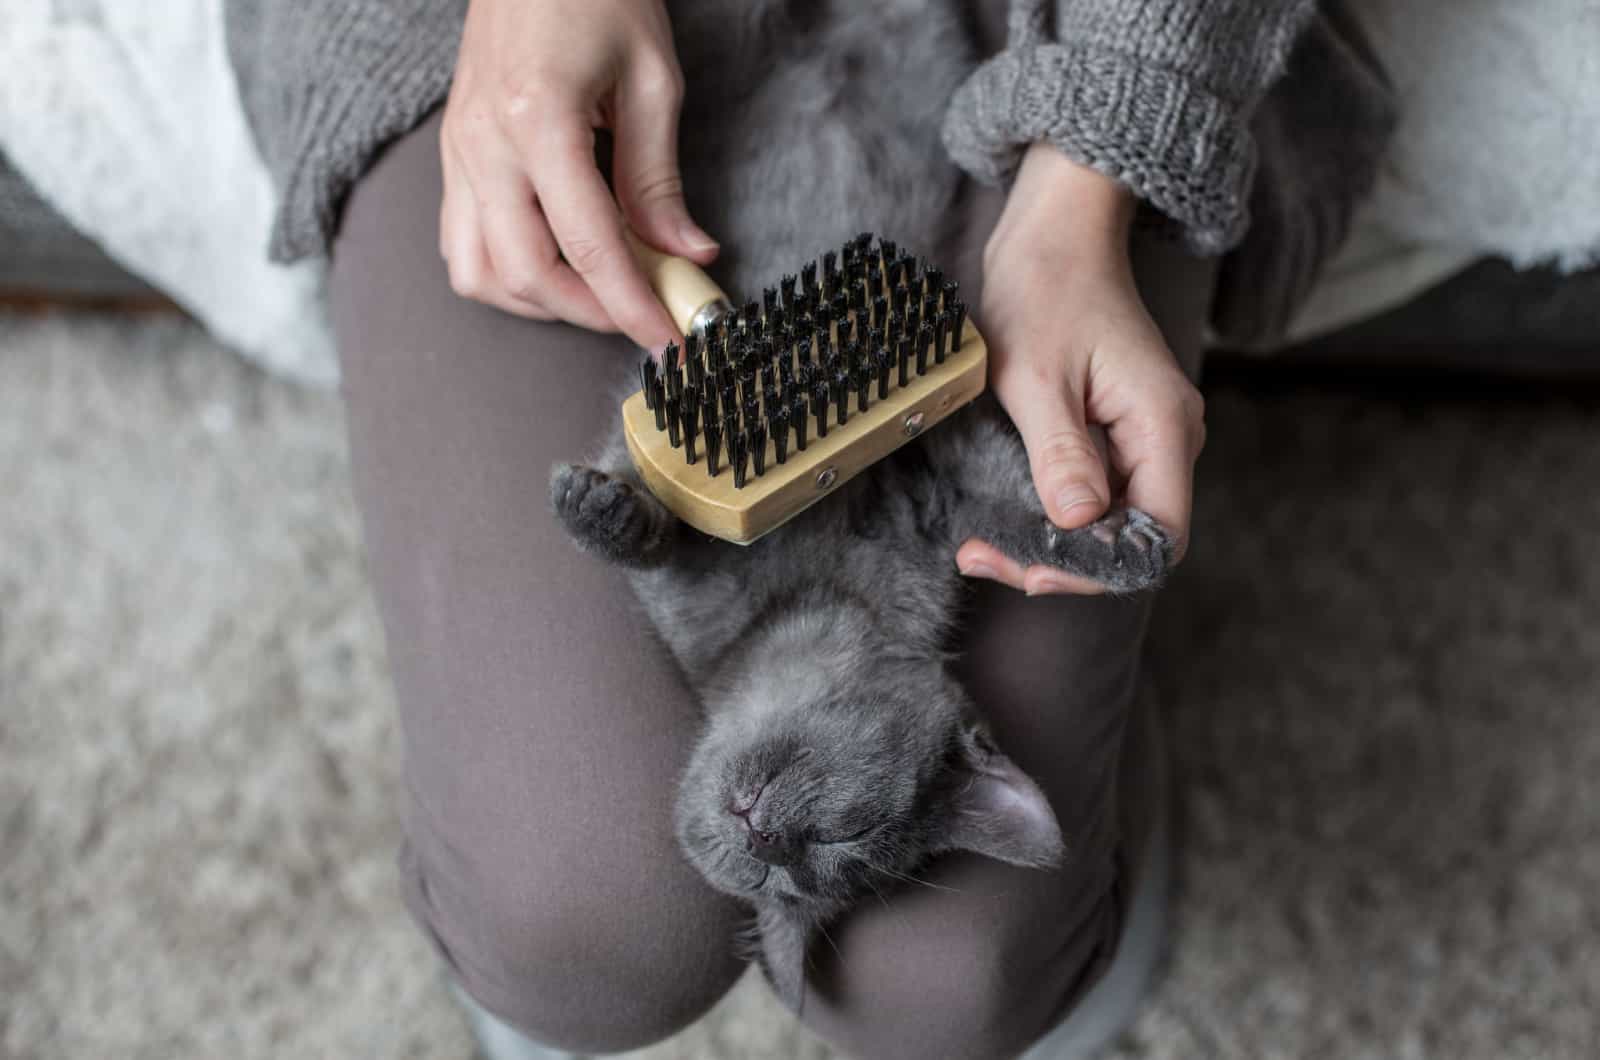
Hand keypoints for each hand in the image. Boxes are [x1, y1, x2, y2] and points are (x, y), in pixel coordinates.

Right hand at [440, 0, 717, 348]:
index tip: (671, 340)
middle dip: (591, 314)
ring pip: (479, 272)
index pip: (590, 245)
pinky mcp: (451, 154)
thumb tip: (685, 253)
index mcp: (538, 118)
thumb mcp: (652, 78)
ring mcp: (458, 151)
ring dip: (541, 301)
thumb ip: (659, 177)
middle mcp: (484, 144)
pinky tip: (553, 262)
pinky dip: (505, 273)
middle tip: (644, 317)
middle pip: (527, 274)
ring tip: (598, 292)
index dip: (634, 305)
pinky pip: (461, 243)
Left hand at [960, 145, 1205, 594]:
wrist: (1055, 235)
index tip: (1029, 569)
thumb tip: (1076, 521)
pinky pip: (1097, 495)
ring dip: (1051, 545)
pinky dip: (1051, 516)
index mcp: (1164, 425)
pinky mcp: (1119, 434)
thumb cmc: (1045, 290)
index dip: (1098, 568)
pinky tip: (1002, 519)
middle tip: (982, 558)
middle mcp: (1168, 438)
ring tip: (980, 546)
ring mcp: (1146, 437)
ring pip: (1111, 523)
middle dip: (1062, 562)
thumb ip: (1061, 451)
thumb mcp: (1038, 376)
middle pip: (1133, 539)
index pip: (1156, 536)